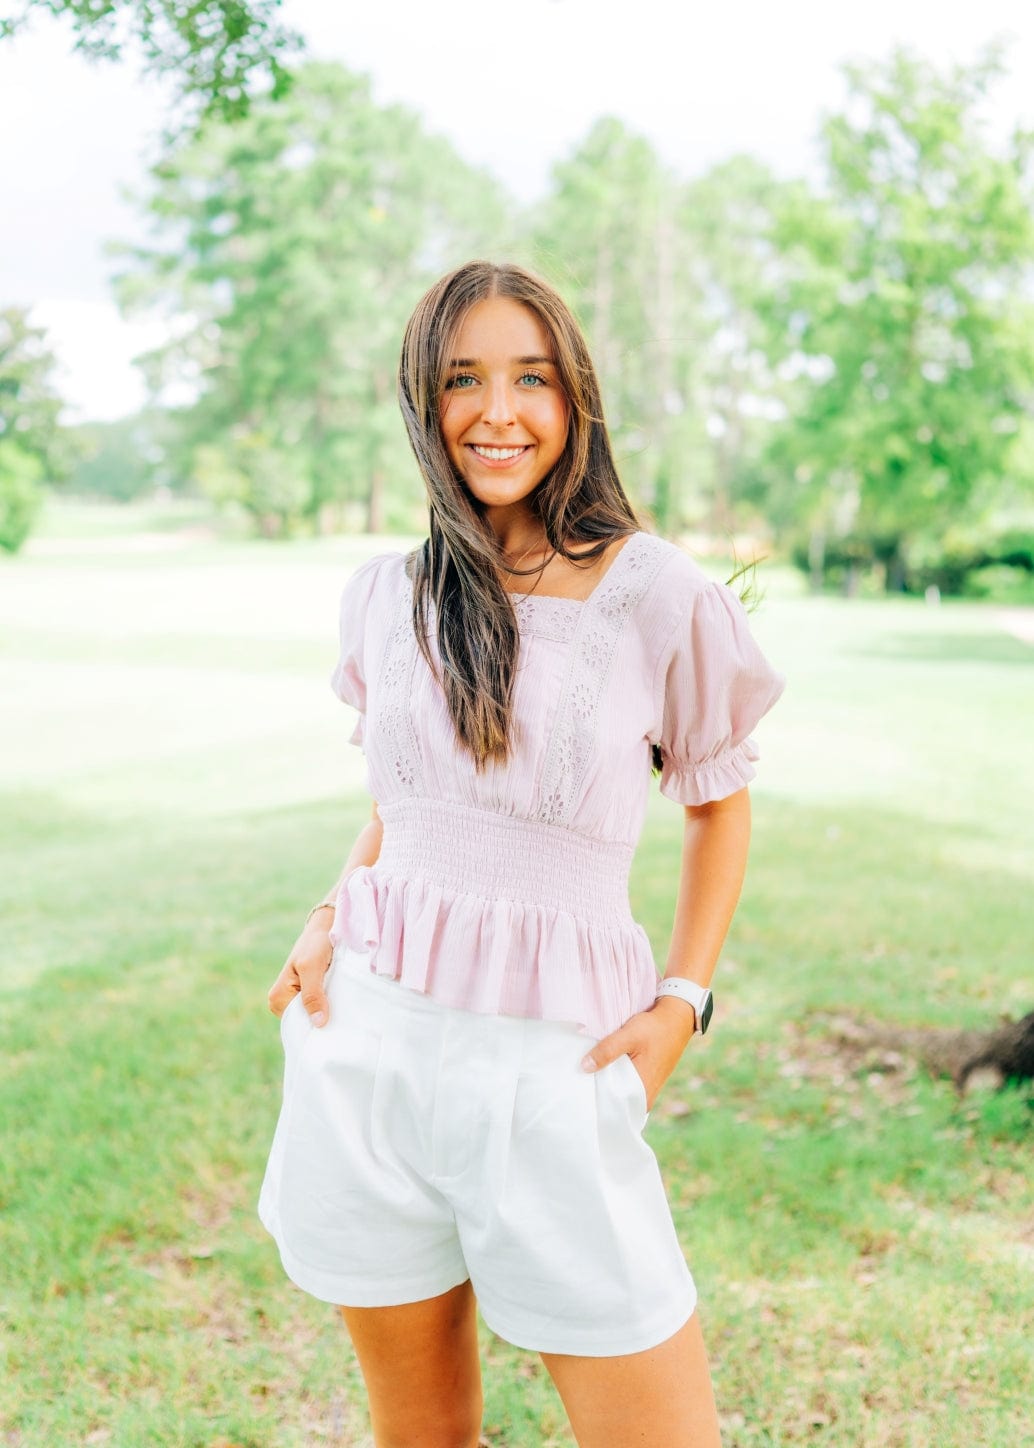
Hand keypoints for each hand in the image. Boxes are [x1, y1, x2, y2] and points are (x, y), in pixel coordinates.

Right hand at [267, 915, 334, 1026]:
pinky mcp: (310, 995)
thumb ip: (312, 994)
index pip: (297, 1025)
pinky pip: (320, 1008)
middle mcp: (283, 1002)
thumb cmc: (314, 944)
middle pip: (305, 1022)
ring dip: (328, 1011)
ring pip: (314, 1016)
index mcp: (277, 998)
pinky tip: (340, 1000)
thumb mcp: (312, 967)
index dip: (315, 1025)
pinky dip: (331, 1005)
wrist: (325, 928)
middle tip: (341, 1012)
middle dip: (322, 1019)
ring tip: (341, 1003)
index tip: (334, 1022)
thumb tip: (318, 1023)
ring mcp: (296, 1000)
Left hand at [580, 997, 696, 1109]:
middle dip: (599, 1094)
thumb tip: (584, 1067)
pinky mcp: (646, 1082)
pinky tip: (604, 1070)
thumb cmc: (655, 1029)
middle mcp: (645, 1097)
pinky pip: (626, 1087)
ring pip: (620, 1094)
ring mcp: (646, 1090)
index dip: (595, 1101)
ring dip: (607, 1085)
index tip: (578, 1093)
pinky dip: (616, 1080)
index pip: (613, 1108)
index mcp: (641, 1091)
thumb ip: (607, 1051)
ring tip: (588, 1077)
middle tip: (579, 1084)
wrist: (676, 1020)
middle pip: (615, 1102)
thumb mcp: (629, 1035)